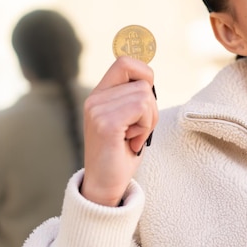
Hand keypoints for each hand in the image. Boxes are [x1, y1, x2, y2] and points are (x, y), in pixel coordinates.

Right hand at [80, 56, 157, 205]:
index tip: (147, 99)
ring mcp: (97, 110)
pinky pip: (142, 108)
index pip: (125, 61)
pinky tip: (132, 142)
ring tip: (133, 137)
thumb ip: (134, 97)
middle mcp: (95, 99)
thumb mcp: (129, 119)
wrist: (106, 185)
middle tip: (139, 128)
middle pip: (143, 81)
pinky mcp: (106, 123)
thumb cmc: (121, 152)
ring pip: (145, 96)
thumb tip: (149, 77)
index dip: (144, 73)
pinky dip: (145, 127)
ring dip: (149, 121)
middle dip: (151, 107)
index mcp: (99, 94)